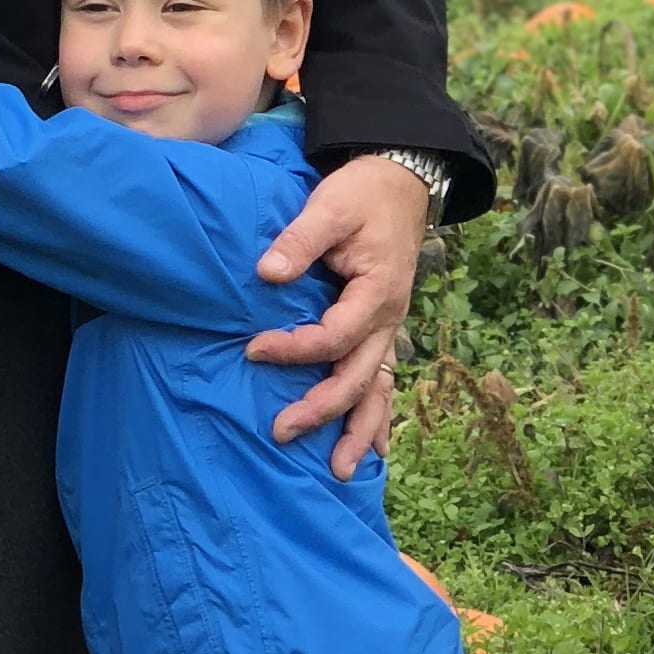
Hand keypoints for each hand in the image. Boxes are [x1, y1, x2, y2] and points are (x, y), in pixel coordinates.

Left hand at [245, 157, 431, 474]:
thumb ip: (299, 240)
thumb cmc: (363, 194)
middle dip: (322, 410)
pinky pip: (384, 383)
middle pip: (358, 378)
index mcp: (378, 292)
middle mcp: (389, 320)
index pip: (334, 336)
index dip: (295, 349)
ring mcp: (390, 330)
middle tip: (279, 432)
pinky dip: (378, 417)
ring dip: (359, 431)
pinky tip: (373, 452)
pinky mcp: (383, 331)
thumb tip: (267, 274)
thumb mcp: (330, 205)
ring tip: (337, 470)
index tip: (253, 349)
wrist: (401, 183)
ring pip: (378, 391)